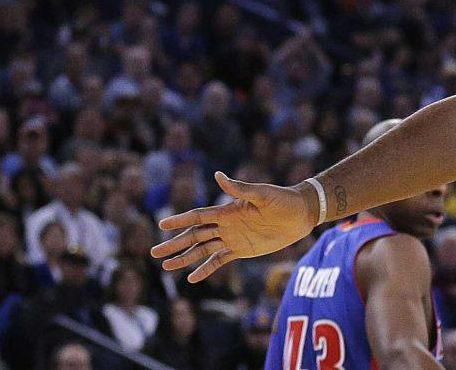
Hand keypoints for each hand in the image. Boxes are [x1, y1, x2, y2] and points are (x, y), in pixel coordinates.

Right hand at [150, 171, 316, 282]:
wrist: (301, 214)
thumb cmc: (283, 200)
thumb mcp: (263, 194)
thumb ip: (240, 188)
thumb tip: (218, 175)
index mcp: (228, 211)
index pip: (199, 216)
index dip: (180, 220)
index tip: (161, 224)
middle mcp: (226, 225)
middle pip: (195, 235)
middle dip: (175, 244)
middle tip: (154, 252)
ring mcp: (233, 238)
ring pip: (203, 249)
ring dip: (185, 258)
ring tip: (166, 267)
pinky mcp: (242, 250)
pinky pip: (219, 261)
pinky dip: (206, 269)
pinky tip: (192, 279)